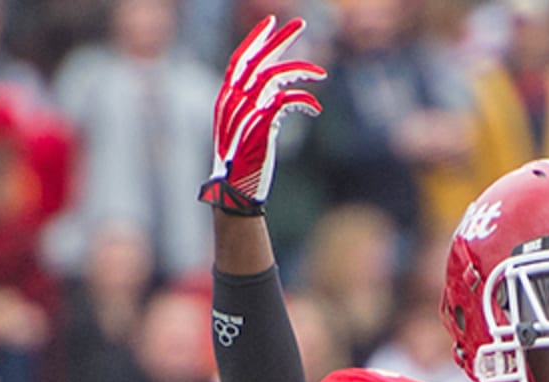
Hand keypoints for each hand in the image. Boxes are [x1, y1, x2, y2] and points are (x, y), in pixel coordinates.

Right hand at [198, 16, 325, 215]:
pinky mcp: (262, 124)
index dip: (256, 39)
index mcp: (226, 99)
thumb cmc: (244, 164)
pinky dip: (305, 100)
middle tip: (301, 22)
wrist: (237, 191)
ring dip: (301, 70)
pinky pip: (287, 100)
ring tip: (321, 73)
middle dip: (280, 39)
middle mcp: (233, 100)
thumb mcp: (248, 130)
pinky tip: (316, 108)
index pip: (240, 60)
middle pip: (257, 59)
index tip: (272, 24)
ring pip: (275, 76)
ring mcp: (246, 111)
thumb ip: (259, 108)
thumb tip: (281, 95)